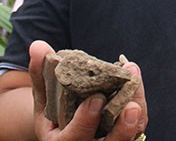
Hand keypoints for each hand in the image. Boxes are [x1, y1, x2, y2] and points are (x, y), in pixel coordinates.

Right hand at [29, 40, 148, 139]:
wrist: (68, 126)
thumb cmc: (53, 111)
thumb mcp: (43, 97)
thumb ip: (40, 74)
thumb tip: (37, 45)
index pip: (74, 139)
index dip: (85, 122)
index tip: (96, 99)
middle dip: (122, 130)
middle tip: (132, 107)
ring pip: (128, 136)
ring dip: (136, 112)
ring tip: (134, 79)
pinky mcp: (125, 136)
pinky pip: (137, 124)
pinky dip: (137, 100)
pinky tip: (134, 76)